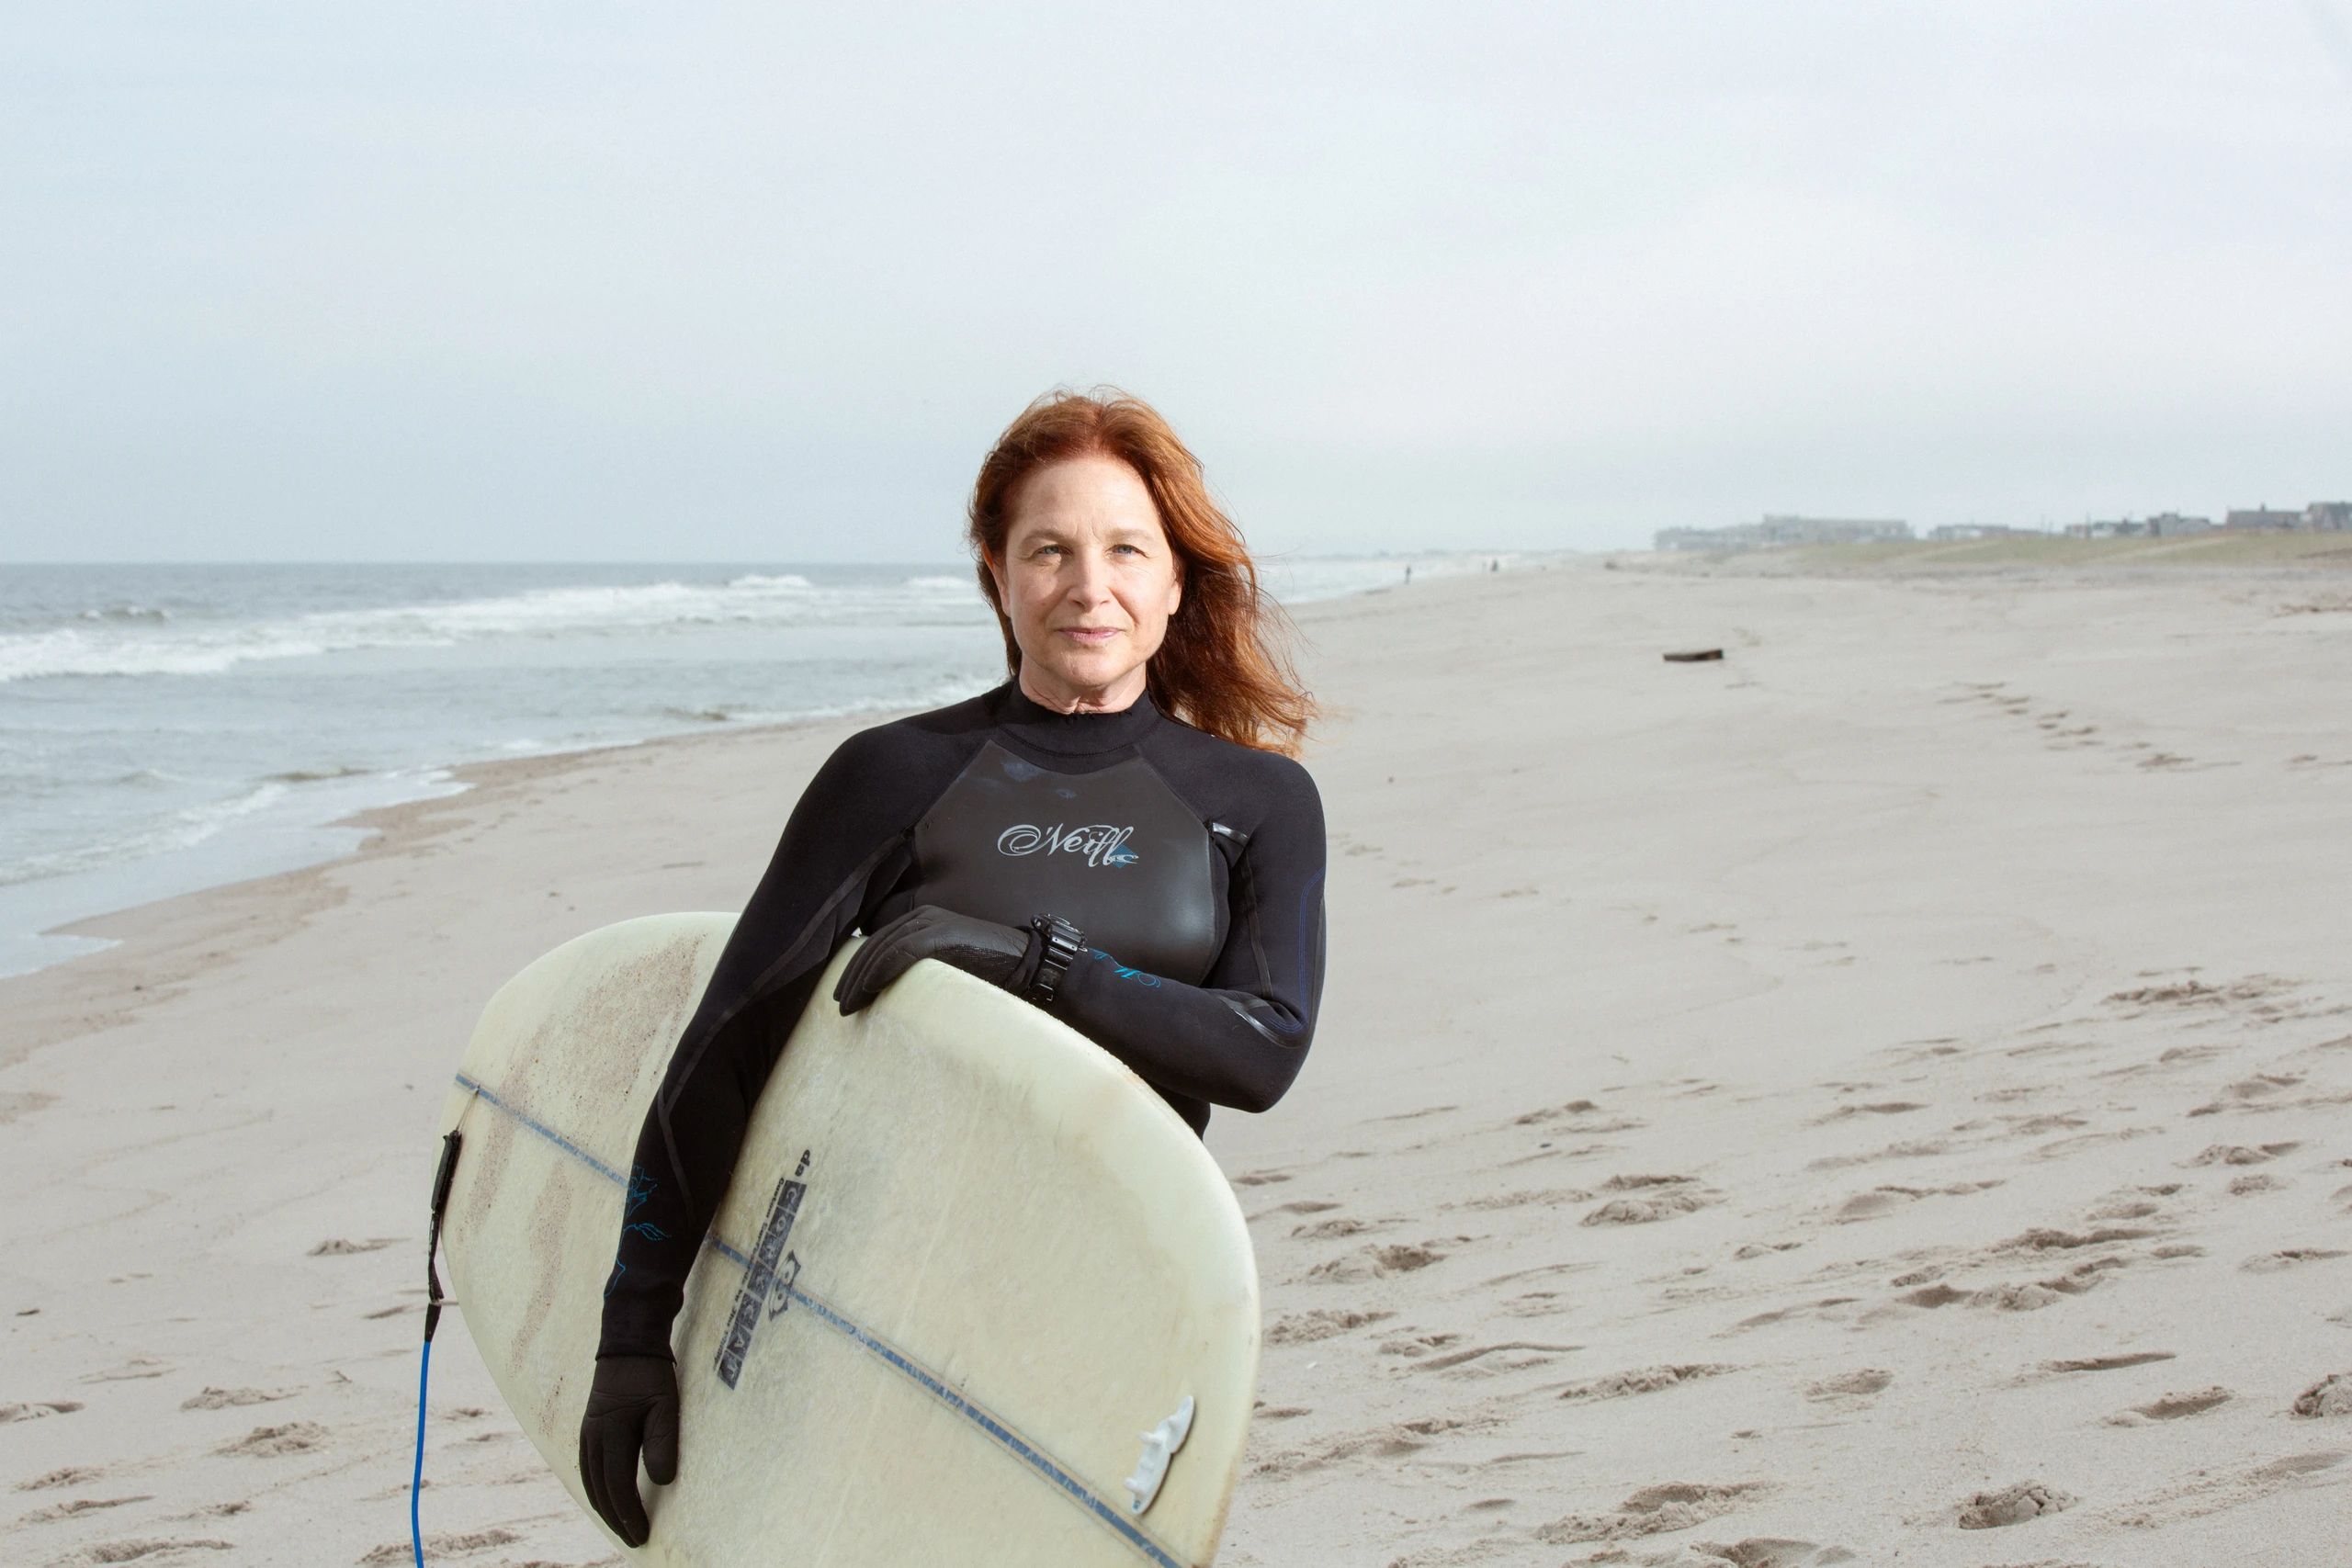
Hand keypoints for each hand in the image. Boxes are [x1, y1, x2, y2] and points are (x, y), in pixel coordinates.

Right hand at [578, 1354, 678, 1546]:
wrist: (628, 1342)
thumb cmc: (650, 1373)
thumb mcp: (664, 1405)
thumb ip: (662, 1442)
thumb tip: (662, 1483)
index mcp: (610, 1434)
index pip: (618, 1487)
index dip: (629, 1515)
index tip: (642, 1536)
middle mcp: (592, 1437)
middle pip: (601, 1490)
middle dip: (616, 1518)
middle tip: (634, 1539)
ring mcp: (587, 1432)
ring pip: (591, 1482)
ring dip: (604, 1507)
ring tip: (621, 1526)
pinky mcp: (589, 1427)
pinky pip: (588, 1468)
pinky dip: (596, 1488)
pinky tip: (606, 1497)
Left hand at [834, 905, 1035, 1014]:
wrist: (1025, 963)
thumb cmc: (988, 972)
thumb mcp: (944, 969)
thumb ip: (919, 971)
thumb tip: (887, 994)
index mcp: (922, 922)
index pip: (878, 943)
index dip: (856, 969)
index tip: (843, 994)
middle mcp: (923, 917)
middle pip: (875, 944)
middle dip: (853, 975)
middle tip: (838, 1003)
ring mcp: (932, 922)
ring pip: (883, 948)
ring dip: (861, 978)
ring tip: (849, 1004)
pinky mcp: (942, 933)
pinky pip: (902, 951)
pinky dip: (881, 970)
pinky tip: (869, 989)